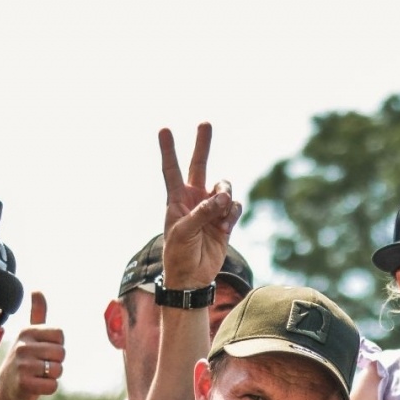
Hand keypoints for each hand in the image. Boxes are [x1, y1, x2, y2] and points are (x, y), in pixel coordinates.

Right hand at [0, 292, 63, 399]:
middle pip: (61, 353)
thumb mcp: (29, 335)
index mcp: (27, 331)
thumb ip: (37, 313)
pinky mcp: (24, 383)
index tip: (43, 350)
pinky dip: (48, 388)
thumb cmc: (25, 359)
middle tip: (39, 365)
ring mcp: (22, 364)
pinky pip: (52, 385)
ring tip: (37, 374)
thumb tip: (37, 289)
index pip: (60, 335)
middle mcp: (23, 345)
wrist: (7, 387)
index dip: (57, 345)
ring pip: (58, 370)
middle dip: (55, 362)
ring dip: (52, 375)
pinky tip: (35, 385)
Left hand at [158, 123, 242, 290]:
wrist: (193, 277)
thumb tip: (223, 197)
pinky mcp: (225, 220)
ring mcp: (211, 208)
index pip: (171, 169)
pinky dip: (231, 215)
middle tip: (205, 122)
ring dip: (225, 197)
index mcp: (176, 198)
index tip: (164, 129)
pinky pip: (234, 207)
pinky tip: (224, 228)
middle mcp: (194, 198)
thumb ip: (202, 211)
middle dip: (203, 144)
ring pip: (224, 187)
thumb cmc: (179, 253)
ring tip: (219, 216)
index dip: (169, 149)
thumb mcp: (184, 231)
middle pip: (200, 165)